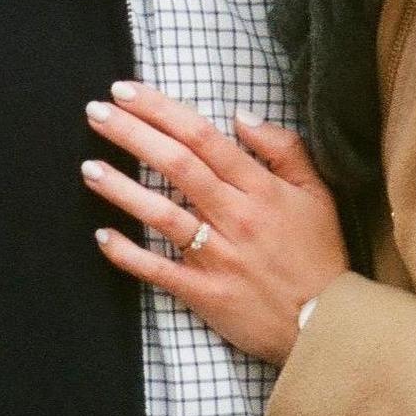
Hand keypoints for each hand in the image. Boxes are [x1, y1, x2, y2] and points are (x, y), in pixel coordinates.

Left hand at [81, 82, 347, 367]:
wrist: (327, 324)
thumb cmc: (319, 253)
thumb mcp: (317, 192)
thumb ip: (283, 148)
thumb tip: (240, 116)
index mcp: (260, 188)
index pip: (202, 137)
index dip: (161, 111)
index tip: (127, 91)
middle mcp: (235, 216)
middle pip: (176, 165)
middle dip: (132, 134)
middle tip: (97, 111)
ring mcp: (217, 257)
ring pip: (162, 214)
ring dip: (122, 189)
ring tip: (89, 166)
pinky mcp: (204, 293)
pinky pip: (159, 271)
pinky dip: (129, 254)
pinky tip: (103, 236)